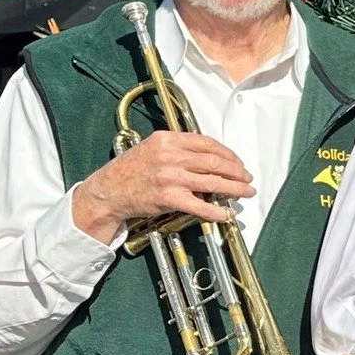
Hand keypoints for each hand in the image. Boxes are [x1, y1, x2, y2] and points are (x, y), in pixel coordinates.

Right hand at [72, 131, 254, 242]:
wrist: (108, 191)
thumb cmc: (130, 170)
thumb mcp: (152, 148)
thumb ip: (178, 148)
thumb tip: (209, 155)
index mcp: (168, 140)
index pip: (207, 143)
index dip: (228, 154)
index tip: (237, 162)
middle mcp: (171, 156)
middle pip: (215, 162)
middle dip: (237, 171)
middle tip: (247, 178)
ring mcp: (170, 177)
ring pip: (213, 182)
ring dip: (235, 188)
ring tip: (246, 192)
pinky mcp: (169, 198)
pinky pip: (200, 206)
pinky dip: (217, 211)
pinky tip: (227, 214)